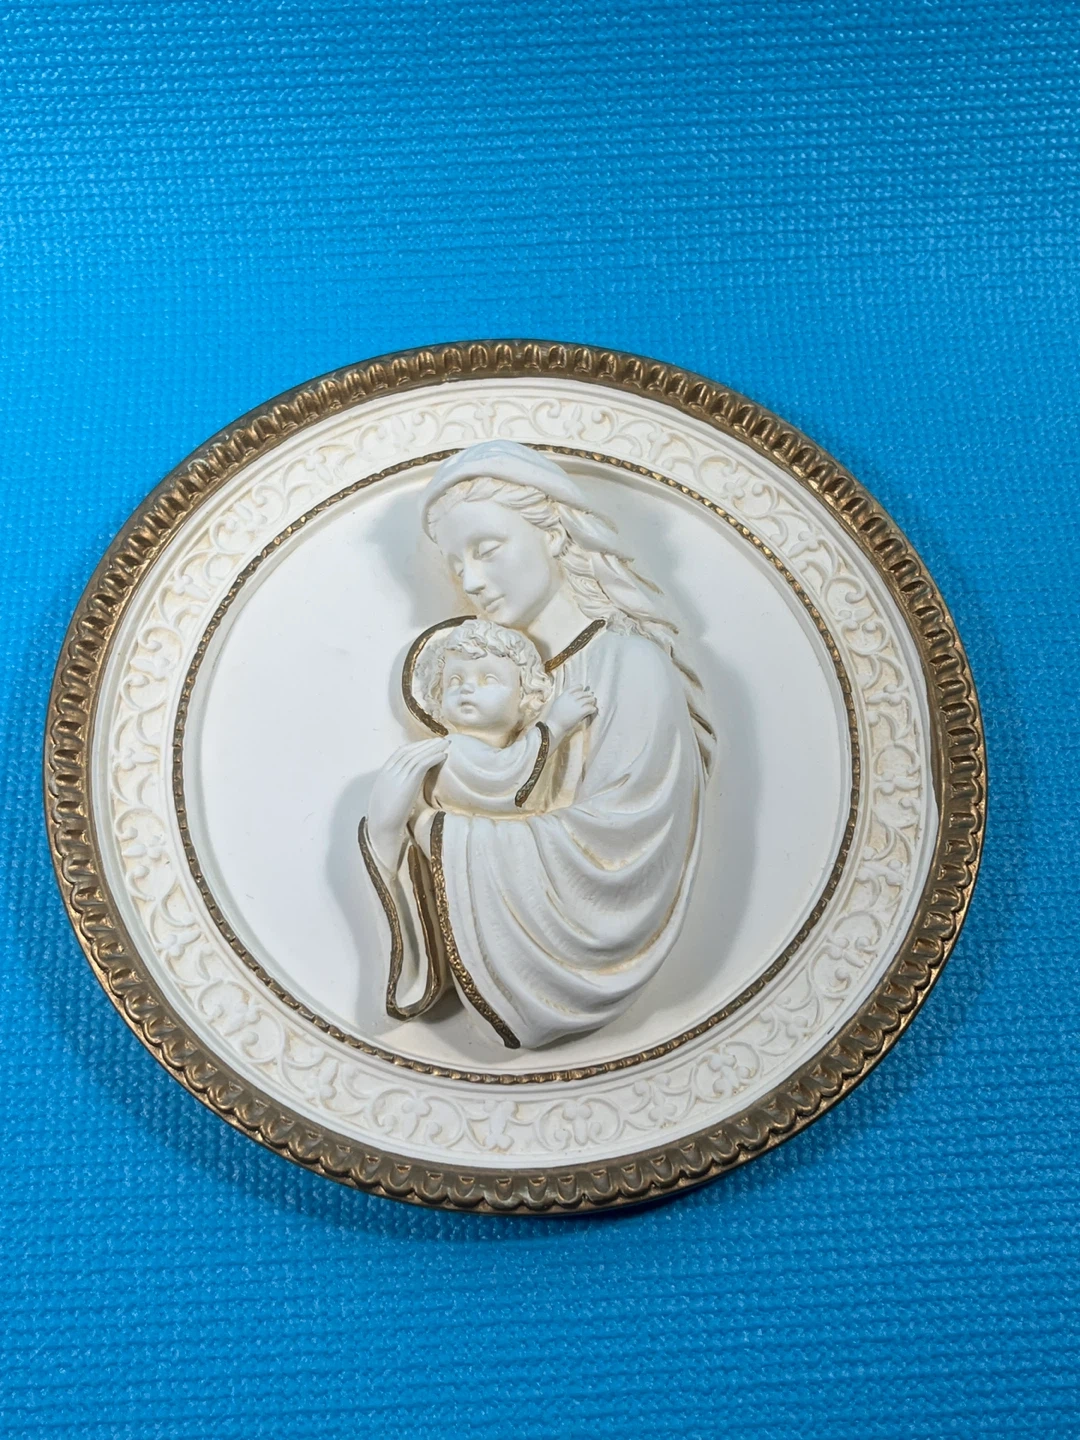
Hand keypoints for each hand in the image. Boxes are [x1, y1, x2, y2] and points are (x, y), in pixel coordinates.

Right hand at [366, 737, 448, 868]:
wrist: (382, 828)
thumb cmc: (384, 821)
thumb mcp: (386, 800)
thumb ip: (393, 789)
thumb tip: (403, 789)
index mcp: (383, 774)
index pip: (400, 753)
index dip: (414, 747)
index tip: (426, 745)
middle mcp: (390, 771)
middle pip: (410, 751)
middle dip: (425, 744)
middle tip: (439, 740)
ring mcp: (399, 776)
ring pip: (417, 755)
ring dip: (433, 748)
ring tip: (446, 743)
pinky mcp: (408, 782)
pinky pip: (422, 764)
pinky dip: (433, 757)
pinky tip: (443, 755)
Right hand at [545, 685, 596, 743]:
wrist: (555, 724)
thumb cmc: (554, 715)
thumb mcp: (558, 702)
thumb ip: (565, 697)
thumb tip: (572, 696)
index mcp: (565, 695)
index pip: (575, 687)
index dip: (580, 687)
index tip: (582, 688)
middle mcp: (572, 698)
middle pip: (583, 693)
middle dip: (587, 694)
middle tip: (591, 696)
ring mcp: (577, 704)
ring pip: (588, 699)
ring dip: (591, 700)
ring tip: (593, 702)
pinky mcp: (581, 712)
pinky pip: (590, 708)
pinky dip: (592, 708)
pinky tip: (592, 710)